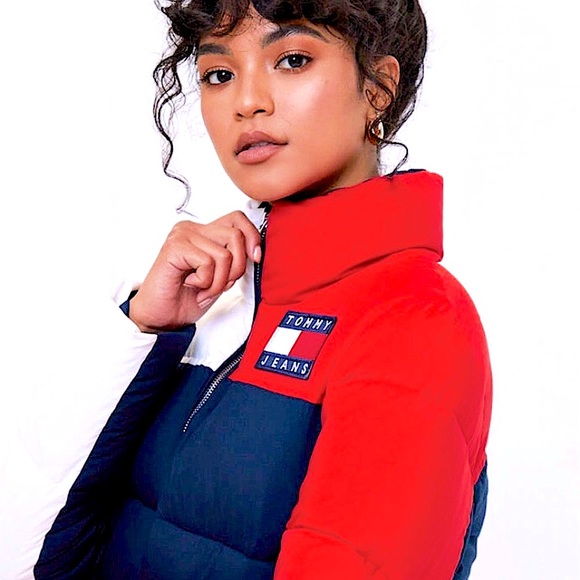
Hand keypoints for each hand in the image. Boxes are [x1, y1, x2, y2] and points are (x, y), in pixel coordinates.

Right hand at [128, 211, 261, 332]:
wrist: (162, 317)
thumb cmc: (188, 297)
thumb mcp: (221, 276)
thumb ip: (234, 259)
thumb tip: (256, 251)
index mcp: (204, 232)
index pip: (238, 219)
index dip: (252, 238)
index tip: (255, 259)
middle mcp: (193, 229)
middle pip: (236, 236)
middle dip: (237, 268)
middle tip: (220, 284)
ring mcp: (182, 235)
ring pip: (225, 254)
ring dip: (218, 281)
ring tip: (203, 289)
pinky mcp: (174, 247)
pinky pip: (208, 263)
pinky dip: (205, 282)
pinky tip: (190, 284)